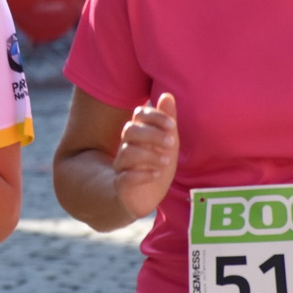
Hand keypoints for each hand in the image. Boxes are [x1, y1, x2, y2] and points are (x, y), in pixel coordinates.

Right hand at [113, 92, 177, 218]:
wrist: (145, 197)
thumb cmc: (156, 165)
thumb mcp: (168, 143)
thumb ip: (167, 121)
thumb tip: (167, 95)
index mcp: (138, 133)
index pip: (138, 115)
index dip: (154, 116)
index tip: (172, 125)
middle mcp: (126, 146)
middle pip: (130, 130)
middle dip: (151, 134)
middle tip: (171, 143)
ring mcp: (122, 166)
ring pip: (127, 153)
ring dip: (149, 155)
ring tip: (166, 161)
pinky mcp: (121, 185)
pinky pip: (124, 177)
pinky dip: (141, 175)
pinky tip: (156, 174)